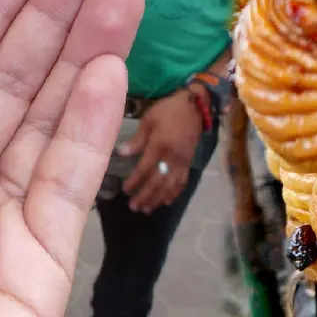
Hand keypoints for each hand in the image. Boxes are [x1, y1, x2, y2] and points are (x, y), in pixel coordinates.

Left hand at [120, 90, 203, 213]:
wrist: (195, 107)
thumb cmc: (168, 110)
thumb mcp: (149, 120)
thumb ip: (137, 140)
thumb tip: (121, 153)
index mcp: (160, 145)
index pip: (145, 169)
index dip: (135, 181)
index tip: (125, 189)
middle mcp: (172, 157)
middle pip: (157, 182)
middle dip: (145, 196)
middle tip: (134, 206)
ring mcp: (182, 162)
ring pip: (170, 186)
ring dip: (157, 199)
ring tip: (147, 209)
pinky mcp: (189, 163)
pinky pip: (182, 182)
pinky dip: (173, 193)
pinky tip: (166, 201)